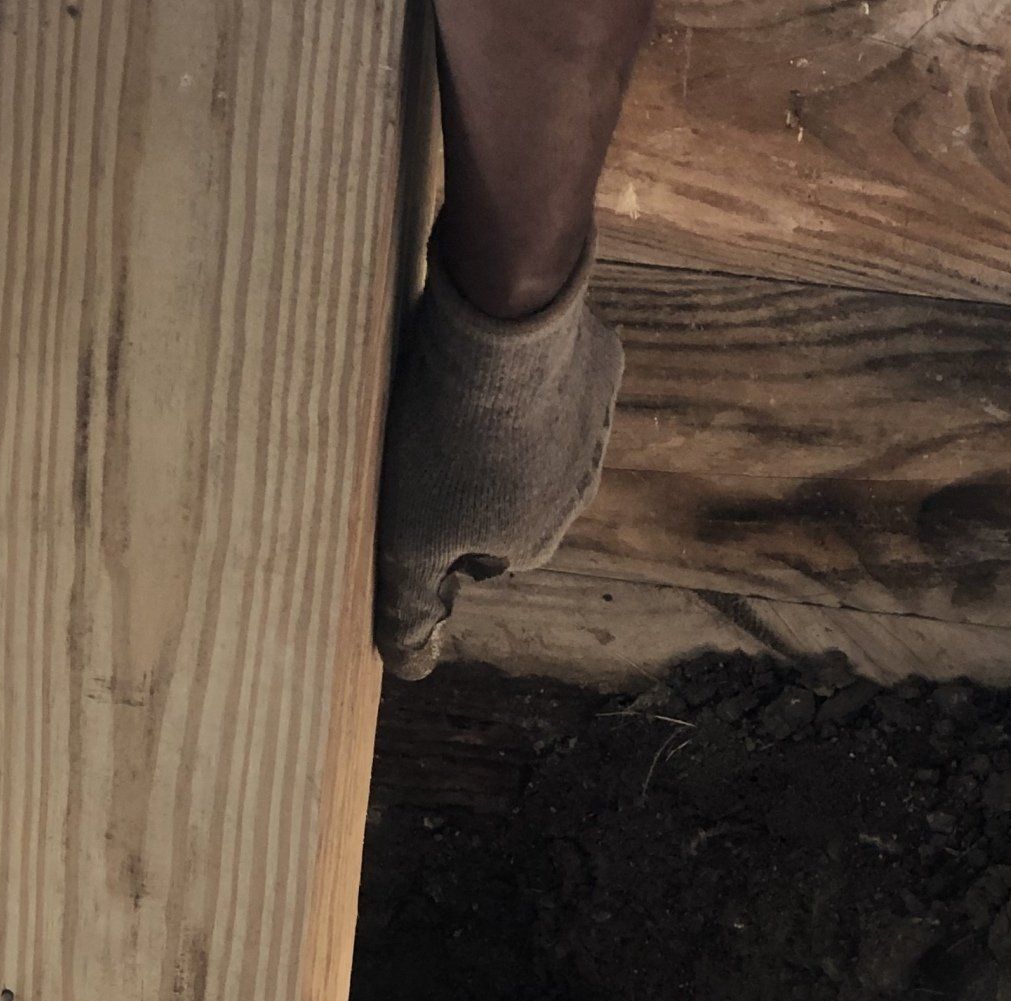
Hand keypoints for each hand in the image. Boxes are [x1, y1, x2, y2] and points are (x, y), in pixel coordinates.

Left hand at [375, 244, 621, 680]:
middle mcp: (579, 494)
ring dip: (499, 416)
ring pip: (535, 433)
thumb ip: (410, 609)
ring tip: (458, 385)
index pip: (474, 554)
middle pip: (507, 494)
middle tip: (429, 430)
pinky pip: (556, 373)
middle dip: (471, 471)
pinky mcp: (603, 362)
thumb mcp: (408, 538)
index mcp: (534, 544)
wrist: (506, 321)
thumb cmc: (448, 441)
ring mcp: (597, 426)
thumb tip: (412, 669)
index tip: (411, 487)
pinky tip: (495, 346)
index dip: (436, 520)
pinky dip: (525, 365)